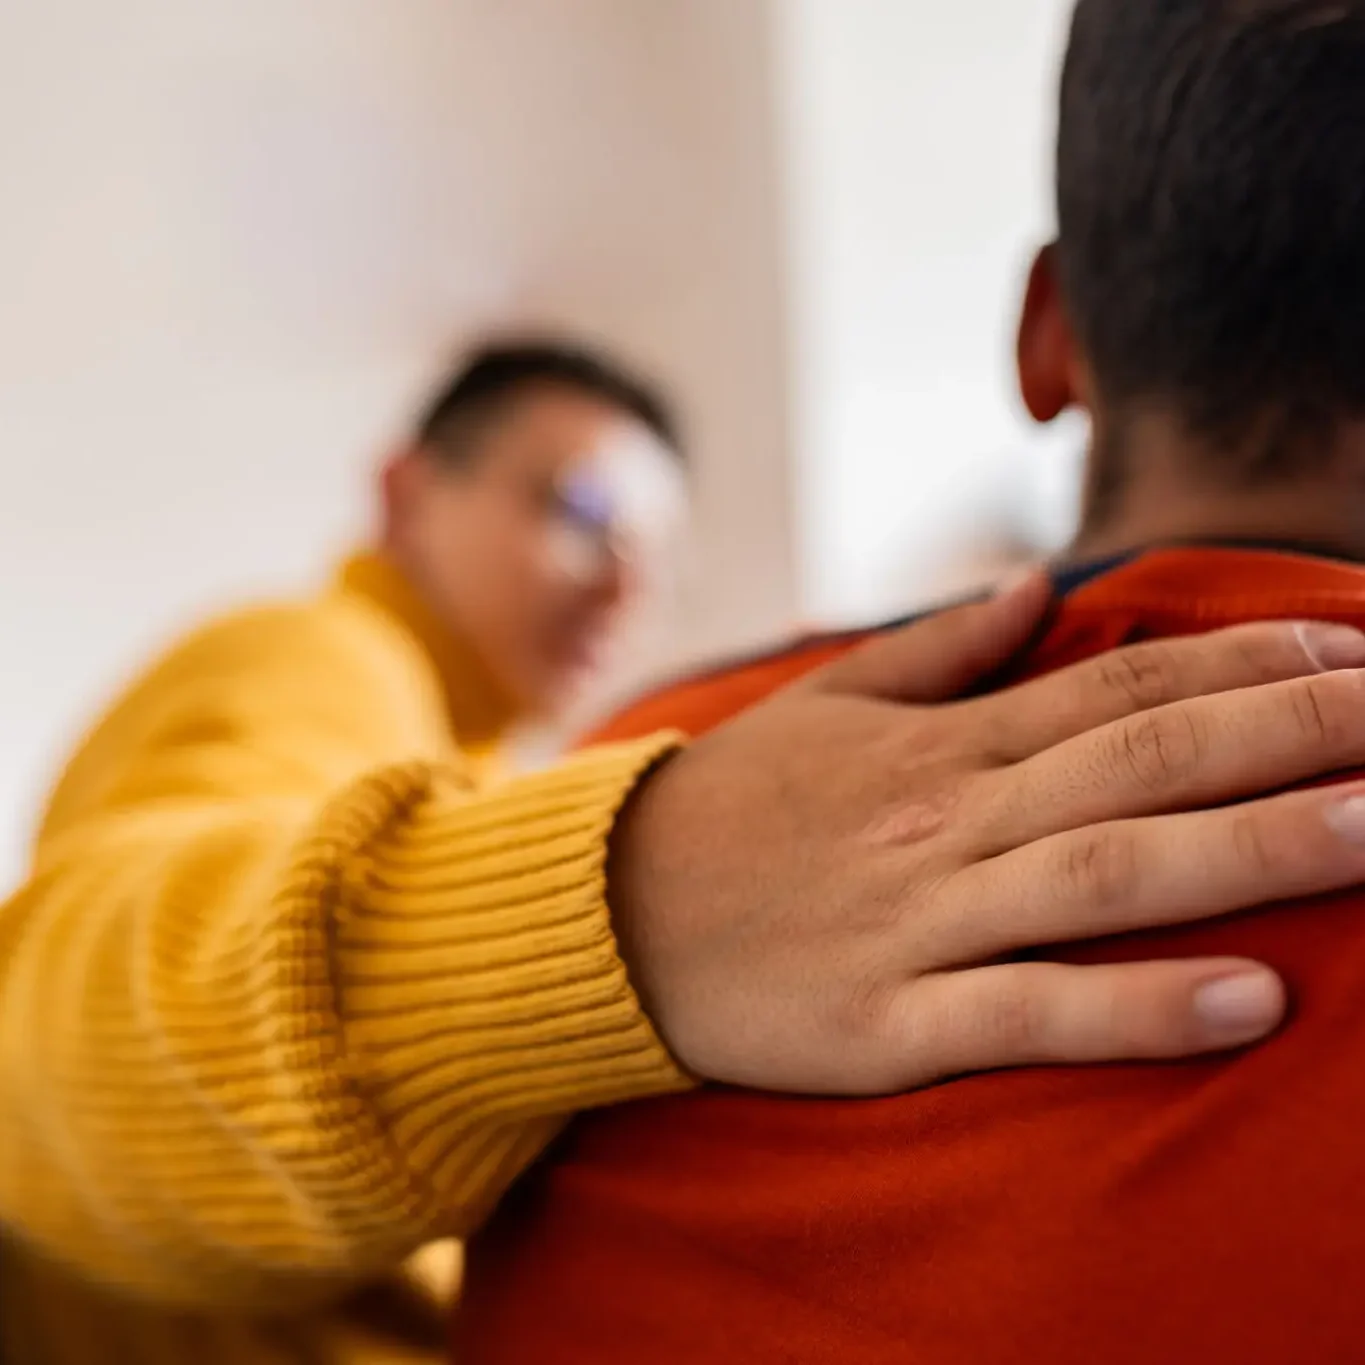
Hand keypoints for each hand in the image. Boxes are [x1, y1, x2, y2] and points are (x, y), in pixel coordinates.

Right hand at [608, 574, 1364, 1092]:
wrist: (607, 914)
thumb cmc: (728, 810)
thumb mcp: (822, 706)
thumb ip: (939, 648)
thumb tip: (1035, 587)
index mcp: (938, 747)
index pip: (1115, 689)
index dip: (1240, 665)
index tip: (1349, 647)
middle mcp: (946, 822)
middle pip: (1140, 767)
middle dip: (1290, 736)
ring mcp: (919, 921)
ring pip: (1107, 876)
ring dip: (1250, 851)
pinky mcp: (888, 1022)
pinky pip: (1026, 1010)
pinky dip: (1137, 1008)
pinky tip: (1248, 1003)